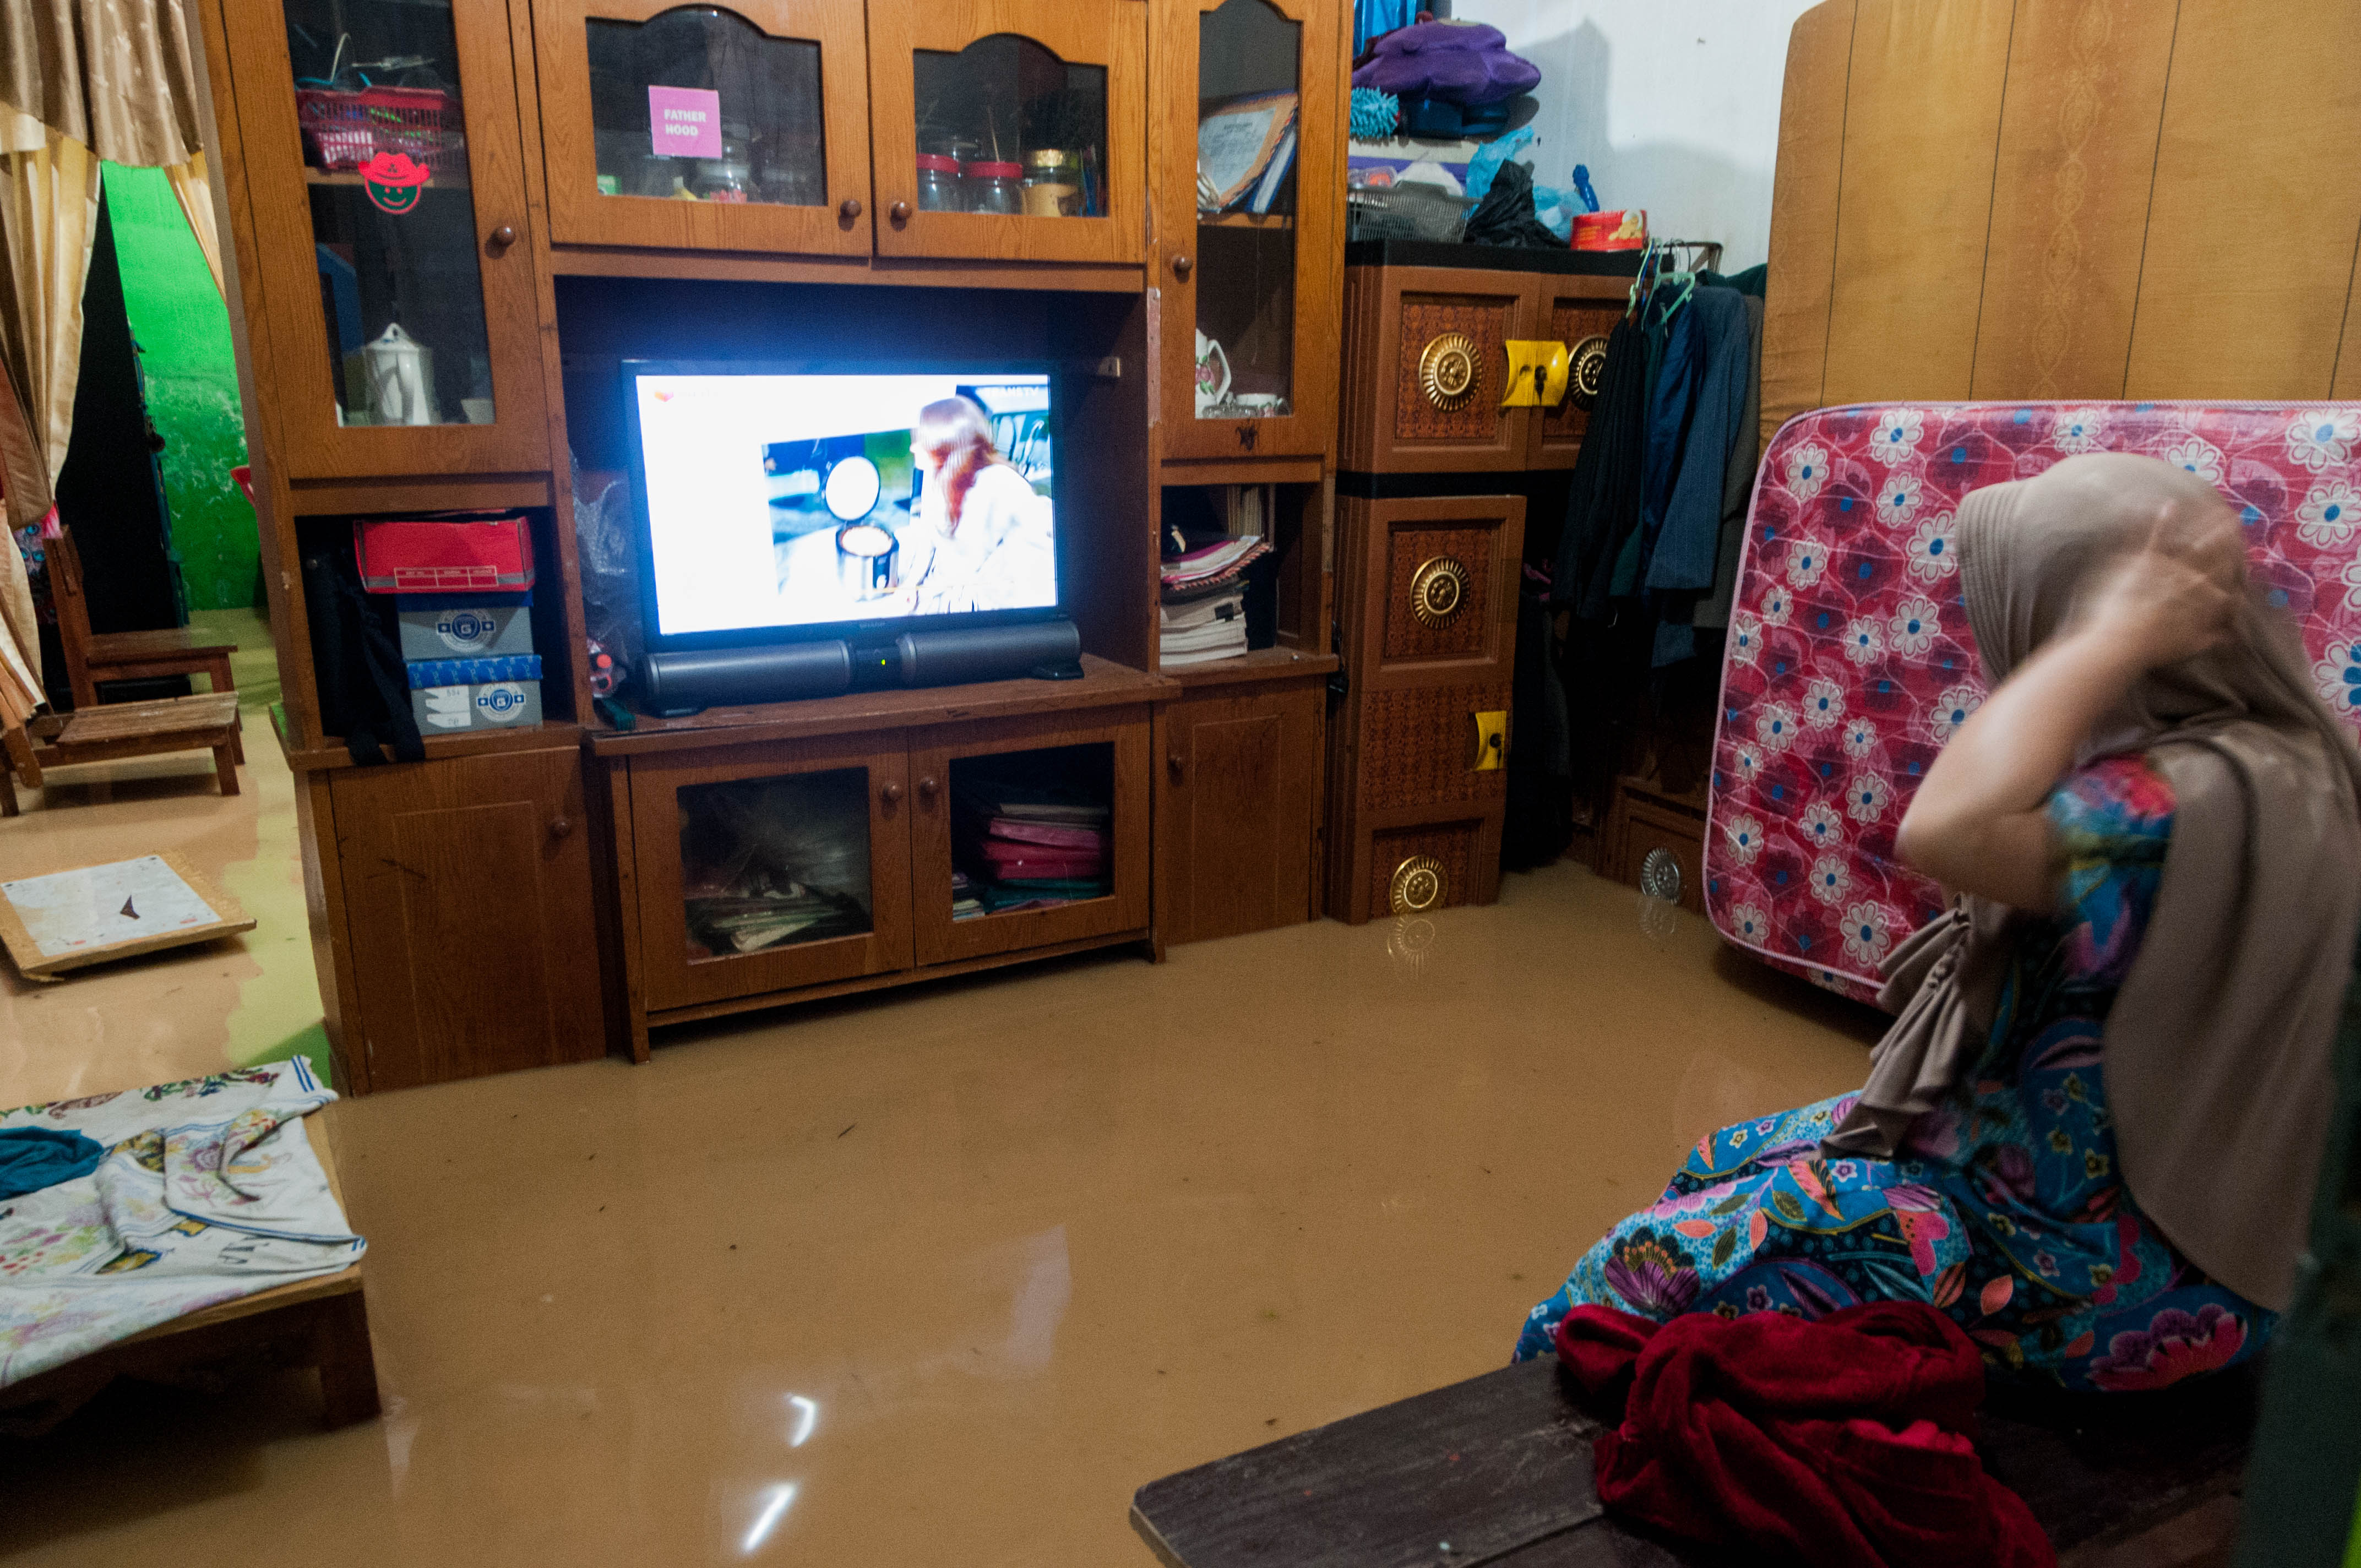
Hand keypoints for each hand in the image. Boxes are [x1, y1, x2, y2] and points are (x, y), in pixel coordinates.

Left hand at [2078, 511, 2240, 668]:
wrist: (2123, 642)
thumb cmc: (2155, 649)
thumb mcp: (2189, 645)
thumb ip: (2212, 638)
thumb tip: (2231, 637)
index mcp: (2202, 598)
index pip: (2223, 576)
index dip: (2233, 560)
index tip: (2241, 549)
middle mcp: (2190, 579)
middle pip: (2213, 554)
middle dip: (2226, 535)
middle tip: (2236, 520)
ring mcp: (2168, 568)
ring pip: (2192, 541)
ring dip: (2206, 523)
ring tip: (2218, 508)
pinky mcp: (2145, 562)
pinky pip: (2157, 537)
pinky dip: (2164, 520)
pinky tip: (2171, 504)